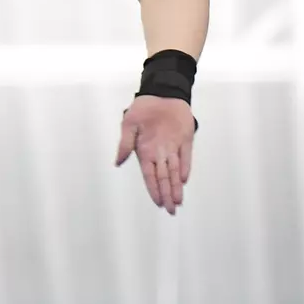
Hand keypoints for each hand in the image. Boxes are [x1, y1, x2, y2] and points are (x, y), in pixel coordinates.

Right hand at [115, 95, 195, 214]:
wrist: (161, 92)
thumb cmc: (143, 107)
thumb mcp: (129, 123)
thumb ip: (125, 143)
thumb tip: (117, 162)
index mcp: (145, 151)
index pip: (150, 176)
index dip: (154, 189)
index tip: (158, 202)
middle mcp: (160, 153)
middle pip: (164, 178)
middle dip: (167, 195)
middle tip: (171, 210)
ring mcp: (173, 147)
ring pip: (175, 171)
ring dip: (177, 186)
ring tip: (178, 201)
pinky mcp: (185, 139)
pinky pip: (186, 155)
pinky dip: (186, 167)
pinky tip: (185, 179)